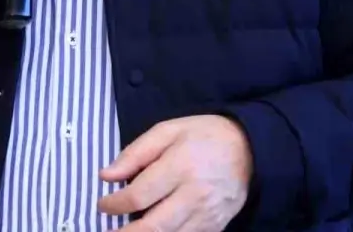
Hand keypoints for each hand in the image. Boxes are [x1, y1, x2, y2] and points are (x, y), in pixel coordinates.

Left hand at [97, 115, 253, 231]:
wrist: (249, 149)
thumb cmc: (204, 135)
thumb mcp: (168, 130)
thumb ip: (135, 153)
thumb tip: (106, 175)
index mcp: (181, 166)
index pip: (139, 195)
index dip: (115, 204)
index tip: (103, 204)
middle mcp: (194, 194)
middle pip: (153, 227)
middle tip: (107, 231)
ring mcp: (207, 214)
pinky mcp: (215, 227)